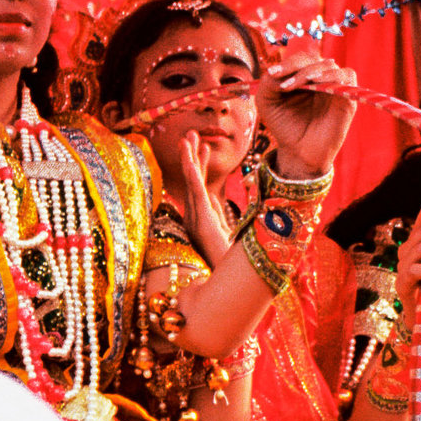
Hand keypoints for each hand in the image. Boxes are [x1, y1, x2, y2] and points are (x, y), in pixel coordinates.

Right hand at [170, 137, 230, 267]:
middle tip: (190, 134)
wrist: (231, 286)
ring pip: (191, 184)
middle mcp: (196, 218)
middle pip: (192, 181)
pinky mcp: (203, 224)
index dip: (200, 164)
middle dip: (191, 156)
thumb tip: (220, 201)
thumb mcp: (231, 236)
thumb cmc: (232, 265)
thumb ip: (224, 218)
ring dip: (189, 160)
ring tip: (187, 138)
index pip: (200, 186)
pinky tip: (192, 161)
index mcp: (203, 219)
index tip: (203, 145)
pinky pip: (196, 195)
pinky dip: (193, 176)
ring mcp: (197, 221)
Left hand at [256, 53, 357, 172]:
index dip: (287, 63)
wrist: (299, 151)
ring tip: (295, 85)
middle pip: (313, 58)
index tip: (272, 73)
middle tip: (284, 86)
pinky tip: (317, 84)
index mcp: (302, 75)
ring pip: (329, 65)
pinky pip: (347, 75)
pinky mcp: (347, 96)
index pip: (299, 59)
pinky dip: (332, 75)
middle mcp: (320, 77)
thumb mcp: (267, 103)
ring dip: (312, 71)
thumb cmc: (284, 126)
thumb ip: (267, 83)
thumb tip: (276, 71)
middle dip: (296, 68)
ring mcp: (334, 86)